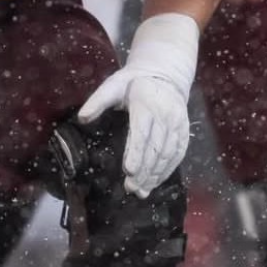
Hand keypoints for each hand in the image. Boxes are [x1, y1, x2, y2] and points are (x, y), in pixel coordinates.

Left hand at [77, 13, 198, 197]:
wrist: (165, 75)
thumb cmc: (134, 82)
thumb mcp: (113, 85)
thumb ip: (98, 101)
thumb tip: (82, 118)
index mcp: (146, 104)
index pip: (142, 132)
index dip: (136, 153)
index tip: (129, 171)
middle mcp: (165, 116)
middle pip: (155, 148)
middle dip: (144, 170)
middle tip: (131, 188)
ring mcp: (177, 124)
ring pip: (168, 153)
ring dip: (156, 174)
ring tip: (141, 191)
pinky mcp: (183, 131)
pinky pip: (178, 154)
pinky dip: (168, 170)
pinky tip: (156, 182)